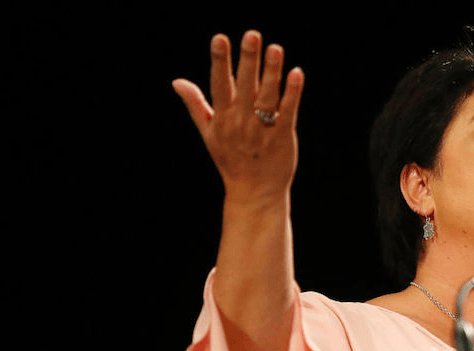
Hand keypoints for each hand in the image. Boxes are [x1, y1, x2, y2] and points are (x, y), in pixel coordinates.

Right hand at [172, 30, 303, 206]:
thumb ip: (195, 105)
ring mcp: (263, 129)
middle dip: (248, 60)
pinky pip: (287, 111)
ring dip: (272, 71)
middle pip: (245, 85)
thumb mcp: (209, 133)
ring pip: (267, 95)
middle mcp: (241, 121)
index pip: (219, 84)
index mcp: (222, 117)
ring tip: (276, 48)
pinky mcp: (283, 136)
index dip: (220, 62)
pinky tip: (297, 73)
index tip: (220, 38)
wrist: (254, 193)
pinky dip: (292, 93)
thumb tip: (177, 81)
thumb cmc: (231, 160)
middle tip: (252, 35)